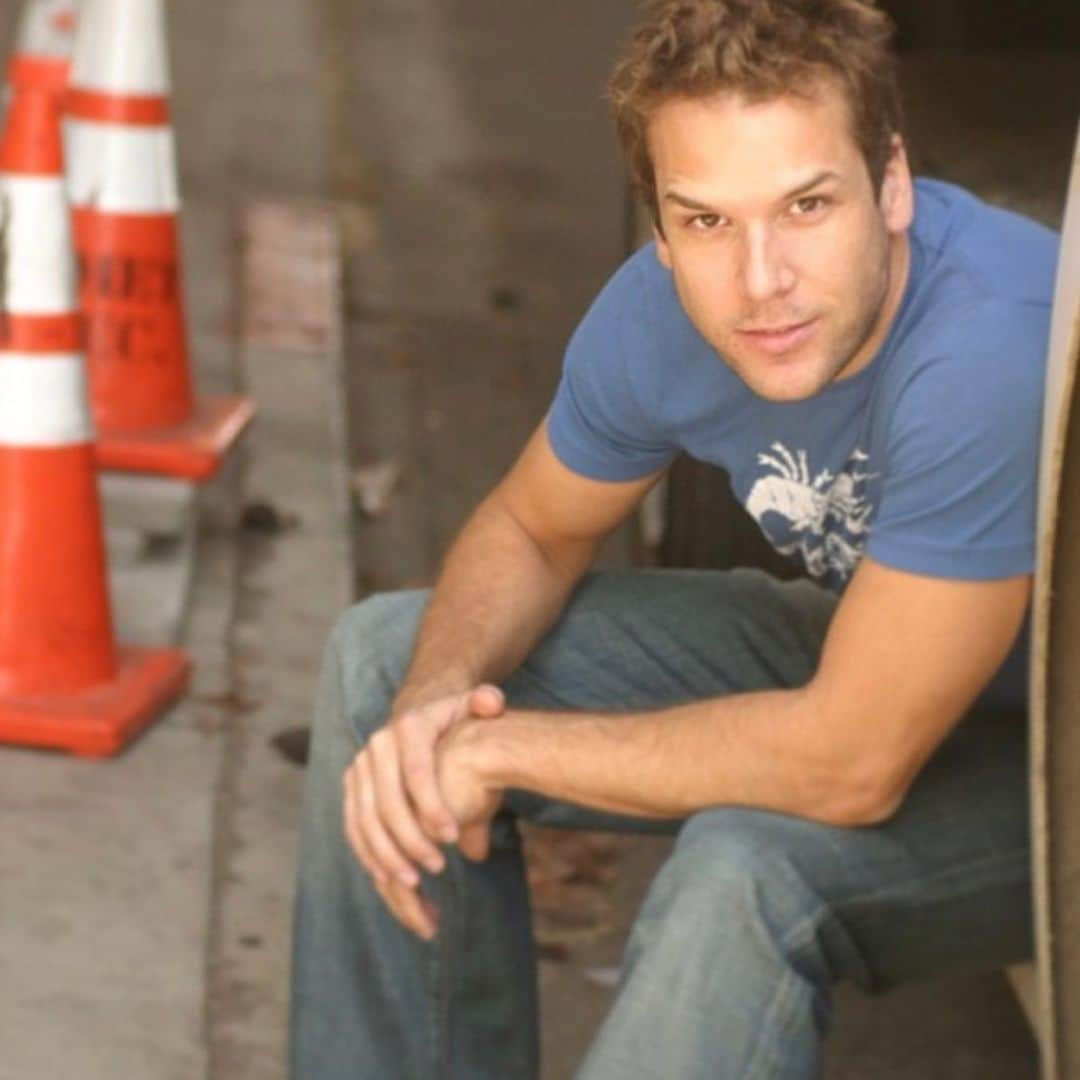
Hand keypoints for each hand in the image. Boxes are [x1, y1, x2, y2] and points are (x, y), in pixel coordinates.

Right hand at [342, 684, 504, 938]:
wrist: (417, 716)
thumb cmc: (452, 720)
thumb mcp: (469, 706)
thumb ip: (486, 702)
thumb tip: (493, 703)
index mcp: (408, 728)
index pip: (417, 771)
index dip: (432, 805)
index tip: (453, 835)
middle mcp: (376, 749)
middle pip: (386, 802)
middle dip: (410, 839)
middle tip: (438, 866)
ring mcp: (359, 770)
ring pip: (364, 820)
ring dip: (386, 856)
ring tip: (415, 884)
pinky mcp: (352, 790)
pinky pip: (354, 828)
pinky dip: (370, 856)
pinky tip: (391, 880)